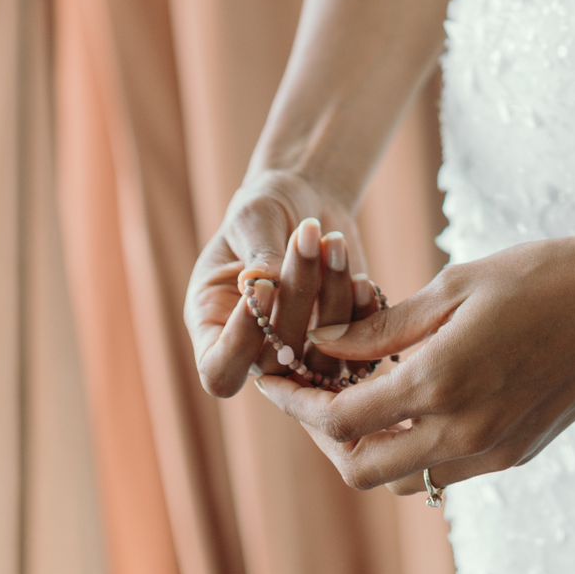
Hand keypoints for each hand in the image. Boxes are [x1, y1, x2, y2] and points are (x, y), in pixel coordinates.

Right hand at [186, 168, 378, 397]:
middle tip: (307, 237)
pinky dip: (362, 318)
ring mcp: (301, 353)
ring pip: (320, 363)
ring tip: (333, 242)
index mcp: (213, 326)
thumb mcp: (253, 217)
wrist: (307, 204)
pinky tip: (361, 280)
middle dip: (296, 299)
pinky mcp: (342, 342)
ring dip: (334, 304)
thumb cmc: (266, 208)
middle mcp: (255, 350)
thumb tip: (260, 282)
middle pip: (273, 364)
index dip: (240, 343)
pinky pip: (357, 351)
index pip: (219, 369)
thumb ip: (257, 251)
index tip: (266, 288)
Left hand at [251, 233, 574, 495]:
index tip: (274, 377)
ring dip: (368, 449)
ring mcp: (492, 452)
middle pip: (361, 468)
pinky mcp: (515, 454)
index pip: (341, 418)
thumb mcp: (455, 286)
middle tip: (309, 395)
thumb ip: (386, 326)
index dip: (297, 402)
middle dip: (324, 437)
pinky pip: (444, 471)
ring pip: (403, 480)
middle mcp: (464, 432)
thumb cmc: (540, 274)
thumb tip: (326, 345)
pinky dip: (414, 447)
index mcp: (442, 382)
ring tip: (356, 397)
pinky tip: (409, 401)